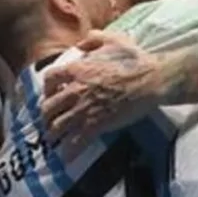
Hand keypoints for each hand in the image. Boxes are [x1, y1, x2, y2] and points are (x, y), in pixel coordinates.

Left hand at [41, 31, 159, 145]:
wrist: (150, 81)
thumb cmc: (135, 60)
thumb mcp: (113, 40)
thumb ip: (93, 39)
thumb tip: (80, 44)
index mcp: (77, 69)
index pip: (49, 79)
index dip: (47, 88)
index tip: (51, 94)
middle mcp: (75, 91)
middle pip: (48, 107)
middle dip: (46, 116)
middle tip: (49, 121)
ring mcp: (85, 110)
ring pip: (58, 126)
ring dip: (54, 134)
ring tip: (54, 140)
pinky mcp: (96, 125)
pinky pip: (76, 142)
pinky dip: (69, 151)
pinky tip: (66, 157)